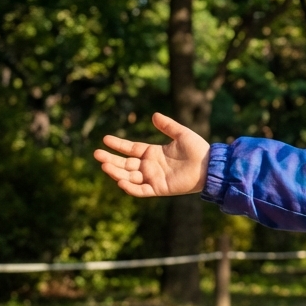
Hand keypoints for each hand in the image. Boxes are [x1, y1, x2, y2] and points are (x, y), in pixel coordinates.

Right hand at [94, 113, 209, 196]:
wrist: (210, 166)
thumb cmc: (198, 149)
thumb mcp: (182, 134)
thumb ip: (168, 126)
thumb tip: (154, 115)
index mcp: (153, 153)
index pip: (130, 149)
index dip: (118, 144)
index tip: (104, 139)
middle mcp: (150, 166)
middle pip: (125, 163)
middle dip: (110, 159)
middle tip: (96, 154)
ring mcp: (153, 178)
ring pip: (129, 176)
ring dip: (116, 172)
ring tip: (104, 166)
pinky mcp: (159, 188)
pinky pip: (141, 190)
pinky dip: (130, 187)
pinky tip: (120, 181)